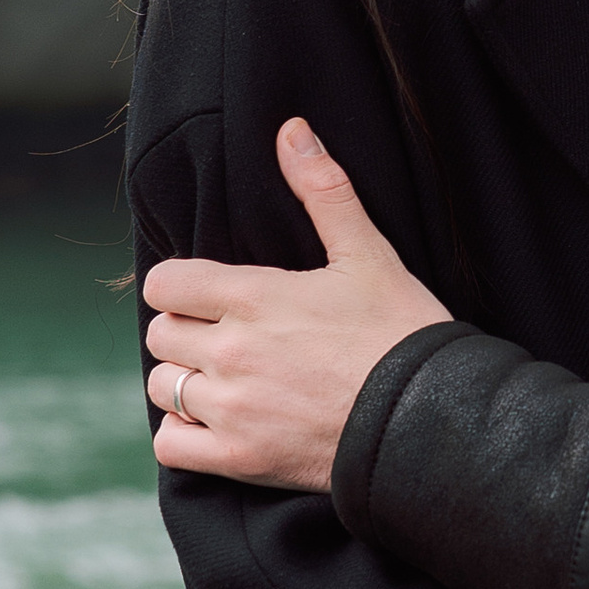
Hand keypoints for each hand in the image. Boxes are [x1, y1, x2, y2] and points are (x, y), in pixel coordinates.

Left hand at [144, 121, 452, 490]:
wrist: (428, 419)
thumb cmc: (402, 332)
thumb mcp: (368, 254)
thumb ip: (323, 191)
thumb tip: (291, 130)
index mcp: (254, 296)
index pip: (166, 283)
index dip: (182, 286)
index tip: (210, 296)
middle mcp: (231, 350)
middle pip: (159, 333)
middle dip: (186, 332)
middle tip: (225, 338)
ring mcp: (232, 408)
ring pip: (163, 387)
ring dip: (186, 382)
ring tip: (225, 381)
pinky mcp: (239, 458)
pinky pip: (171, 446)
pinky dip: (185, 436)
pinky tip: (217, 426)